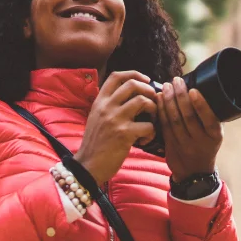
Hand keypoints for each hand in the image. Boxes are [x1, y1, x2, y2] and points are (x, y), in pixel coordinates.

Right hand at [74, 71, 158, 185]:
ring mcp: (115, 119)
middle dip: (149, 90)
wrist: (87, 167)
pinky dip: (152, 132)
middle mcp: (106, 107)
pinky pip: (148, 125)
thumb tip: (135, 97)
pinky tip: (145, 140)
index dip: (134, 74)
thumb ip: (110, 106)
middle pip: (133, 84)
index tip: (145, 80)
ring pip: (143, 101)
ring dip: (153, 110)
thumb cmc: (96, 144)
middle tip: (153, 102)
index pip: (116, 76)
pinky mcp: (124, 134)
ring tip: (151, 121)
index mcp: (100, 102)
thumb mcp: (97, 118)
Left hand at [159, 77, 223, 182]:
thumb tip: (202, 89)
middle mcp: (200, 141)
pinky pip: (164, 126)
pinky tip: (158, 99)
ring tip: (166, 86)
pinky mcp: (170, 146)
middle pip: (188, 117)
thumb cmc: (206, 146)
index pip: (208, 119)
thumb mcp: (214, 134)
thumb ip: (210, 117)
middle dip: (180, 96)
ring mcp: (184, 145)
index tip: (193, 90)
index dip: (200, 104)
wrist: (194, 173)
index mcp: (215, 136)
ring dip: (168, 101)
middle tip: (176, 81)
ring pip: (174, 121)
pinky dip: (160, 111)